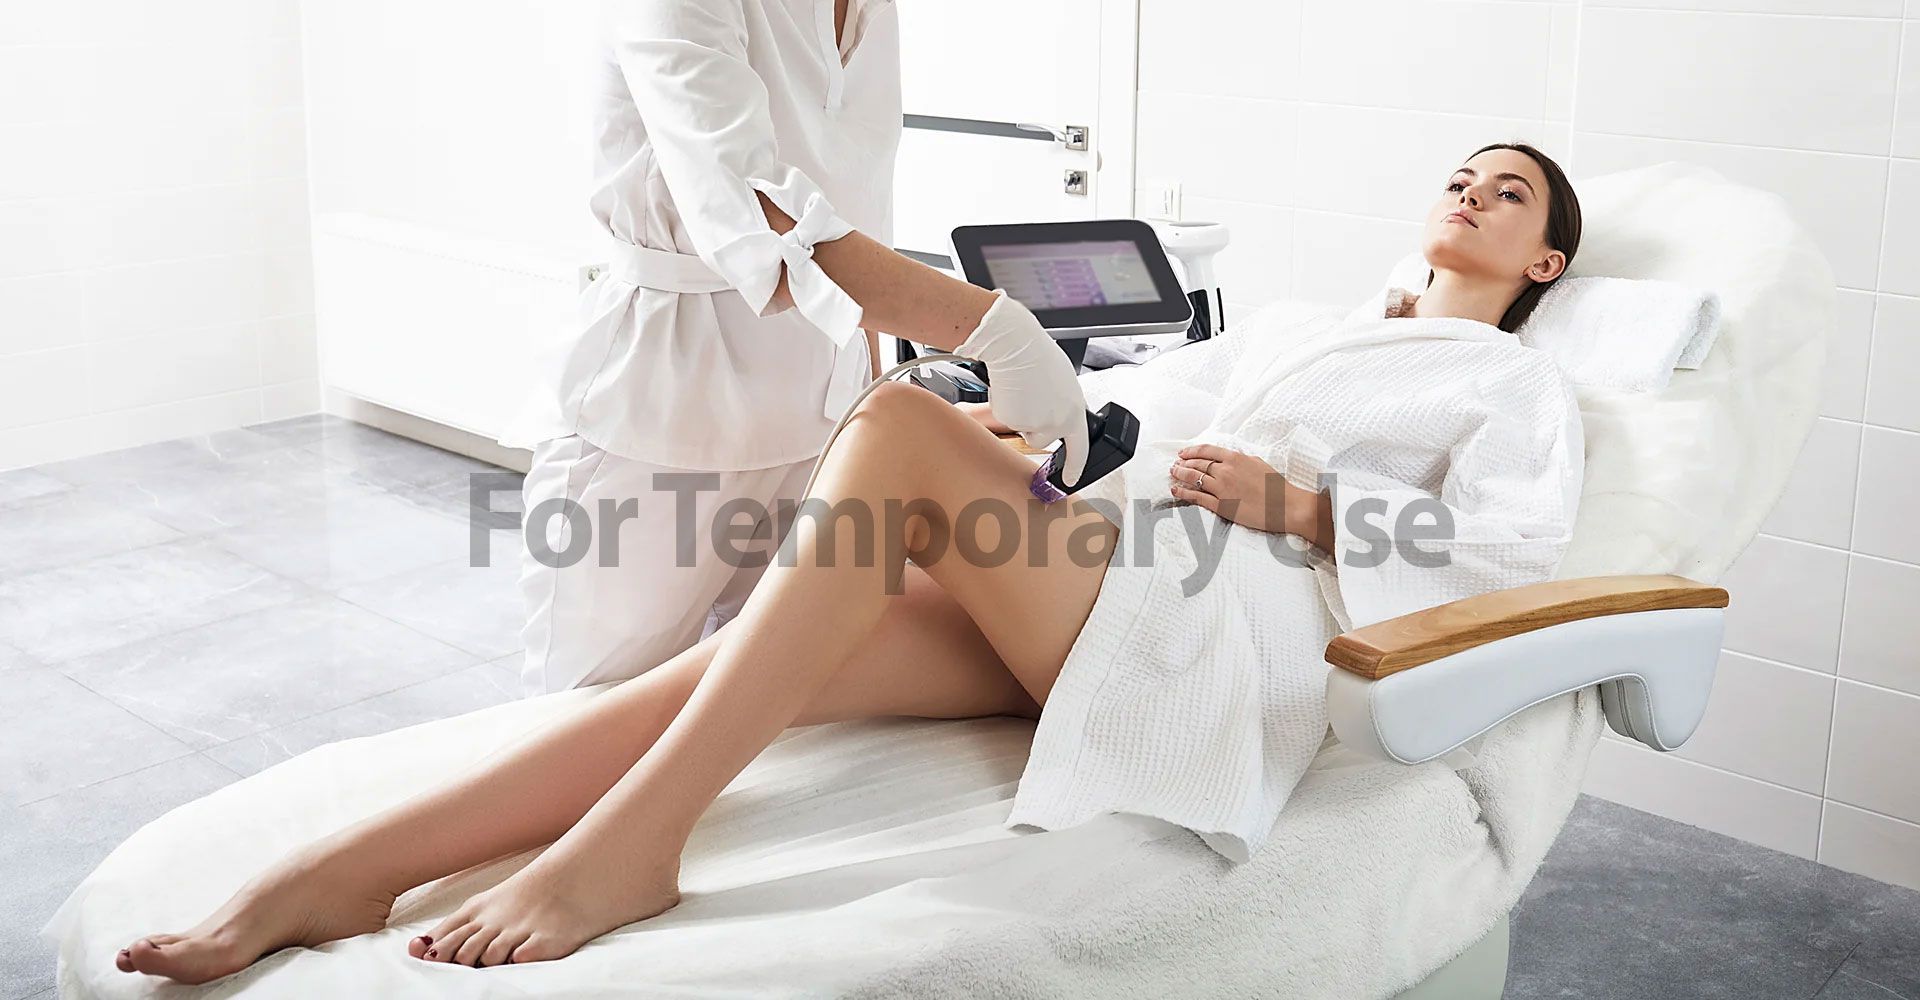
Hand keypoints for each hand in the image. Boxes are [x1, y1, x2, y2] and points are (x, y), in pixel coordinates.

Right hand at [952, 293, 1089, 483]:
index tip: (1071, 479)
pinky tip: (1011, 389)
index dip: (1076, 466)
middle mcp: (1057, 422)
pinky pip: (1007, 419)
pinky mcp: (1012, 421)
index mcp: (1075, 411)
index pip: (1080, 448)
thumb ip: (1064, 404)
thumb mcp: (1064, 383)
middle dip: (1034, 424)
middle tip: (1032, 399)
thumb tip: (1057, 412)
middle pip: (1042, 439)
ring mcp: (1034, 424)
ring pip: (1023, 429)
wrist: (1015, 346)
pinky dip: (1006, 406)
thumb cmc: (1038, 356)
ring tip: (1022, 389)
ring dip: (1020, 415)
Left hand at [1170, 444, 1333, 551]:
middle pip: (1197, 463)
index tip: (1183, 453)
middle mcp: (1226, 471)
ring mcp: (1222, 489)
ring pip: (1194, 478)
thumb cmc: (1276, 486)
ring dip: (1180, 475)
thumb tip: (1230, 458)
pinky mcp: (1222, 506)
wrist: (1286, 506)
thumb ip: (1242, 460)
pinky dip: (1183, 493)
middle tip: (1175, 464)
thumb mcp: (1259, 464)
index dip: (1191, 451)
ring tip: (1173, 474)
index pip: (1207, 451)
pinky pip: (1197, 497)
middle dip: (1183, 462)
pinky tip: (1175, 491)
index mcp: (1236, 458)